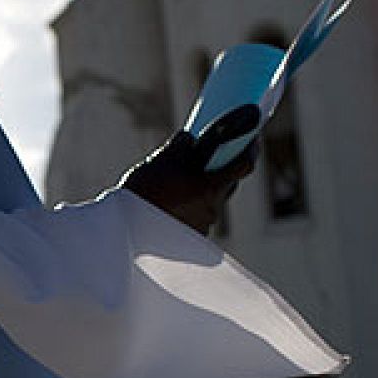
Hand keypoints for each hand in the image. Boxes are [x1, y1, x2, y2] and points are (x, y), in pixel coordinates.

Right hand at [118, 119, 259, 236]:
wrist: (124, 229)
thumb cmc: (143, 192)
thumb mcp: (162, 160)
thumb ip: (183, 146)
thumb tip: (191, 138)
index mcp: (209, 186)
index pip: (244, 165)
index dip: (251, 148)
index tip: (253, 137)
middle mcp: (212, 209)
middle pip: (228, 183)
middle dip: (223, 168)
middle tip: (211, 157)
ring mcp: (203, 226)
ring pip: (211, 201)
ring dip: (204, 190)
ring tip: (181, 183)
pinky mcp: (192, 240)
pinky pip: (198, 217)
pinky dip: (191, 208)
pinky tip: (173, 204)